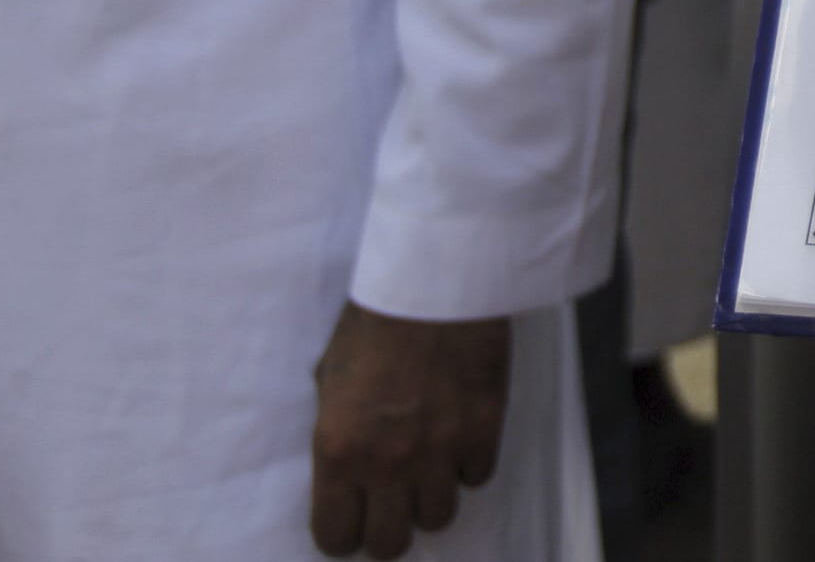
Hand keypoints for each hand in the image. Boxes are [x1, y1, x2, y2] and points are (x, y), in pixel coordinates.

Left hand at [309, 301, 513, 558]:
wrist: (436, 279)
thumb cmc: (373, 321)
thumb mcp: (330, 379)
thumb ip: (338, 432)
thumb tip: (347, 466)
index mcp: (339, 450)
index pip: (335, 536)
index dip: (342, 534)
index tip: (351, 520)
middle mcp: (388, 463)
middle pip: (390, 544)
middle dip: (387, 529)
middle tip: (391, 504)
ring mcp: (440, 450)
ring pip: (439, 519)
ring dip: (430, 498)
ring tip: (429, 469)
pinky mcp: (484, 429)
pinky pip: (477, 478)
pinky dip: (468, 464)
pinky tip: (460, 437)